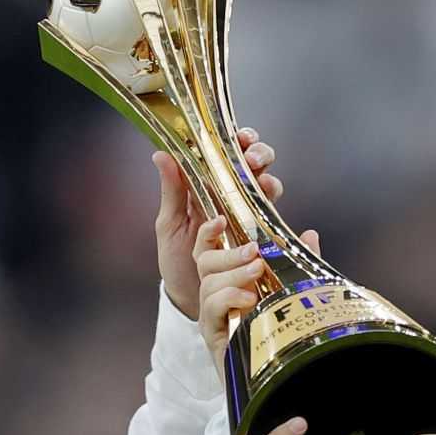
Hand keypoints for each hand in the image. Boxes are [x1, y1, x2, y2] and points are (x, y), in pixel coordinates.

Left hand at [156, 127, 282, 318]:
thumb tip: (161, 154)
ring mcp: (245, 215)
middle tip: (251, 158)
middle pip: (251, 163)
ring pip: (265, 184)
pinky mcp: (259, 235)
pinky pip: (272, 214)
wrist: (188, 298)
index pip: (223, 154)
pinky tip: (270, 200)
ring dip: (267, 175)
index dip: (234, 139)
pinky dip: (274, 203)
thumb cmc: (176, 261)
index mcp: (206, 187)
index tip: (237, 136)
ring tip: (263, 180)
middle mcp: (229, 196)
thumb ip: (171, 191)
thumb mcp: (169, 224)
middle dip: (257, 153)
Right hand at [192, 219, 321, 368]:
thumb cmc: (284, 334)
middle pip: (206, 261)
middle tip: (254, 251)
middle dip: (228, 252)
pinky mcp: (214, 334)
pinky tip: (249, 299)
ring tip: (257, 271)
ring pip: (208, 282)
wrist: (280, 378)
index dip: (210, 232)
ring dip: (233, 273)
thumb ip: (298, 264)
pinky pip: (211, 308)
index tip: (222, 220)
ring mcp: (214, 315)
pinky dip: (229, 297)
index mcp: (232, 279)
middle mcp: (219, 295)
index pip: (211, 248)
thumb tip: (309, 234)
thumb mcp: (294, 292)